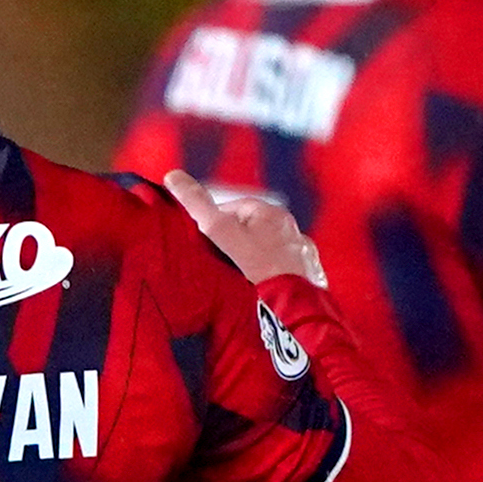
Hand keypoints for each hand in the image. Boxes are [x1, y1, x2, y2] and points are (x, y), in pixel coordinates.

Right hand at [167, 170, 325, 288]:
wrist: (290, 306)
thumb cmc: (255, 266)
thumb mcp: (219, 232)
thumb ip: (197, 204)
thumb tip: (172, 175)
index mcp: (272, 212)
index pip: (234, 208)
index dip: (215, 226)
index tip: (205, 244)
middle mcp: (291, 228)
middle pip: (253, 230)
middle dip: (236, 242)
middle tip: (220, 264)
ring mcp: (303, 253)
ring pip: (270, 250)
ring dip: (256, 260)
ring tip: (240, 279)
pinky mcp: (310, 275)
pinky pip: (285, 270)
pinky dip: (274, 276)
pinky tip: (262, 288)